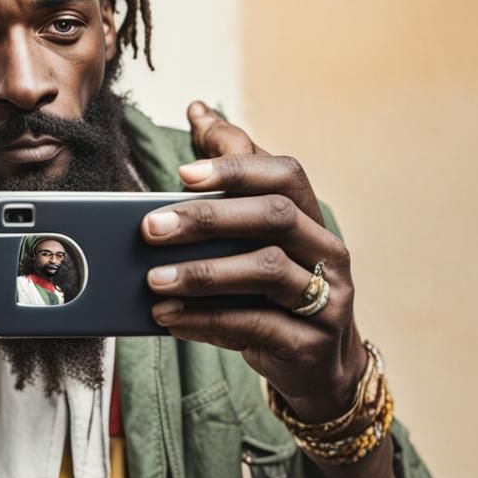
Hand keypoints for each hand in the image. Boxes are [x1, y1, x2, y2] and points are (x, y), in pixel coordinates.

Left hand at [141, 100, 367, 423]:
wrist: (319, 367)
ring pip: (266, 271)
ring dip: (202, 274)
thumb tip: (198, 110)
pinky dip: (207, 321)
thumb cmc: (277, 291)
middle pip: (273, 217)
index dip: (235, 169)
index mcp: (311, 217)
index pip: (284, 174)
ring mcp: (326, 298)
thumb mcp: (258, 237)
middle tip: (150, 228)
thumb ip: (233, 176)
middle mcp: (327, 251)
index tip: (182, 172)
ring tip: (153, 281)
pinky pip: (256, 325)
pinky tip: (170, 319)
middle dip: (208, 218)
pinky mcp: (311, 343)